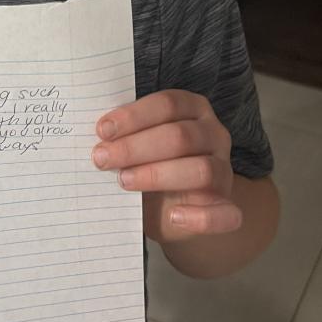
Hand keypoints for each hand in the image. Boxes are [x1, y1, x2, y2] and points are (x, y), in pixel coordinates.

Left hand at [91, 90, 240, 243]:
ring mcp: (224, 172)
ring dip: (157, 175)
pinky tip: (173, 216)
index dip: (134, 116)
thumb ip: (123, 137)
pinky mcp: (226, 208)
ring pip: (200, 170)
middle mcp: (214, 135)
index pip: (169, 104)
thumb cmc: (150, 166)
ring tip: (124, 181)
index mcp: (193, 109)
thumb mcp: (138, 146)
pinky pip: (223, 214)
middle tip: (103, 158)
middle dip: (136, 147)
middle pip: (180, 136)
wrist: (172, 208)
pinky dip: (198, 217)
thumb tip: (95, 138)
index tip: (103, 130)